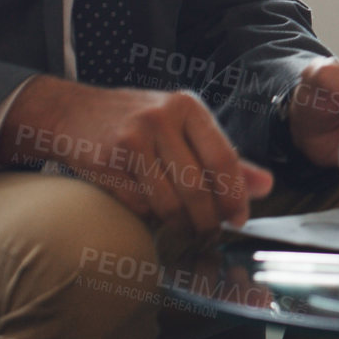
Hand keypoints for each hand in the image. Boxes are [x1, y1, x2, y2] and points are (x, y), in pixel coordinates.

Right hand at [0, 76, 272, 231]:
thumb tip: (266, 186)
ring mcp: (132, 139)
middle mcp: (161, 118)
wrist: (72, 112)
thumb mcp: (184, 127)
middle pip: (197, 185)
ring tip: (187, 227)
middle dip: (208, 217)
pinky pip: (140, 204)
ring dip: (181, 223)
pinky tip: (152, 209)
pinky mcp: (108, 161)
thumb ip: (225, 157)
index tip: (240, 218)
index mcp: (188, 107)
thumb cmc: (139, 122)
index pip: (223, 158)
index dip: (235, 194)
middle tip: (212, 231)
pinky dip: (151, 215)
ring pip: (168, 201)